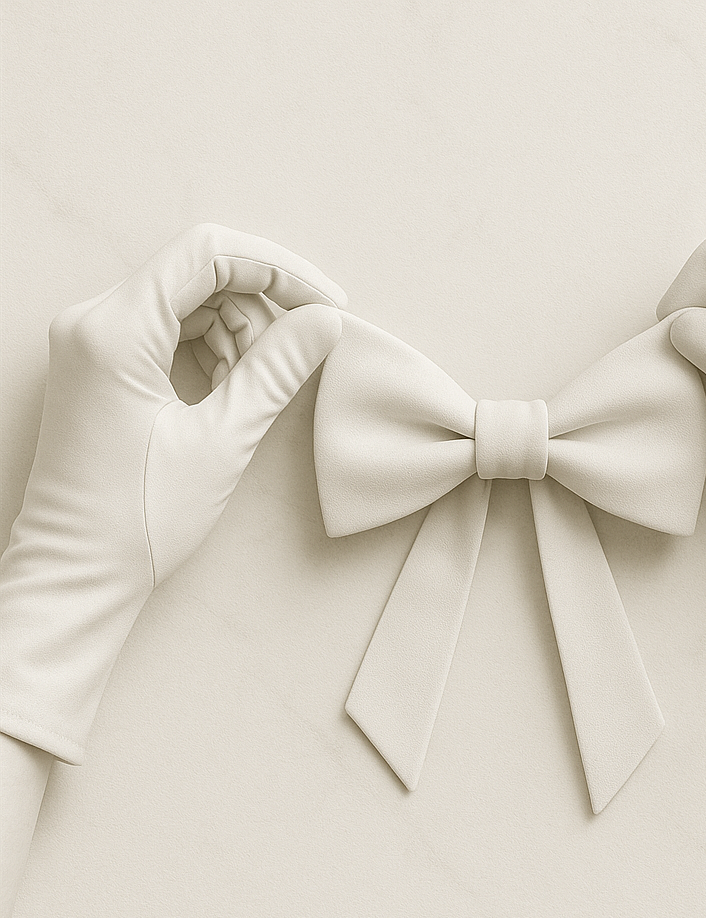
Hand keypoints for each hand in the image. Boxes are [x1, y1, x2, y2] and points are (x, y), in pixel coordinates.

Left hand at [0, 225, 345, 761]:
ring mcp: (90, 342)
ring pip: (185, 301)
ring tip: (256, 388)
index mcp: (115, 331)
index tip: (327, 304)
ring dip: (236, 331)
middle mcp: (92, 321)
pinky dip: (208, 348)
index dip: (280, 270)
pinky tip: (229, 389)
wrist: (76, 573)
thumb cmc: (140, 518)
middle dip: (258, 308)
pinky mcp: (98, 365)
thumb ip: (277, 370)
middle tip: (292, 361)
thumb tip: (325, 322)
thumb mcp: (223, 439)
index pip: (208, 255)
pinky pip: (165, 329)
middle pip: (197, 275)